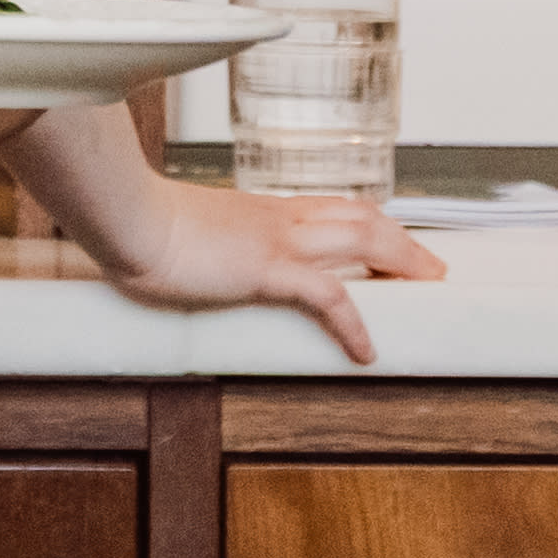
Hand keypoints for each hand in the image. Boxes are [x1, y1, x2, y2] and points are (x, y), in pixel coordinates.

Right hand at [40, 154, 448, 364]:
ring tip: (427, 286)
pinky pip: (326, 296)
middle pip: (360, 216)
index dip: (368, 222)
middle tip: (432, 266)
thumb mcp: (181, 231)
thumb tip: (195, 258)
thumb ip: (201, 242)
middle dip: (403, 239)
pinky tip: (364, 350)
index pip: (330, 207)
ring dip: (401, 260)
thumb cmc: (138, 224)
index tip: (392, 239)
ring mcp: (275, 240)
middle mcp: (277, 218)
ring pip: (360, 239)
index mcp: (259, 208)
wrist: (126, 217)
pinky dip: (353, 324)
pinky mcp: (266, 270)